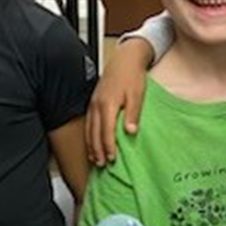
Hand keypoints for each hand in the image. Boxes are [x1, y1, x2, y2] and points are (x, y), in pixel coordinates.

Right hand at [86, 38, 153, 165]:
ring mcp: (93, 104)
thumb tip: (130, 132)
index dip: (108, 146)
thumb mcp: (137, 95)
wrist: (124, 60)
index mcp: (108, 104)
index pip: (106, 131)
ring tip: (95, 159)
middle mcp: (97, 105)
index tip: (112, 159)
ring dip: (91, 145)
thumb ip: (133, 114)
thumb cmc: (132, 77)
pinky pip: (88, 123)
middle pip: (95, 133)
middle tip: (102, 165)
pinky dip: (89, 135)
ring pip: (89, 129)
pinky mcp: (92, 102)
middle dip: (97, 150)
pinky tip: (92, 143)